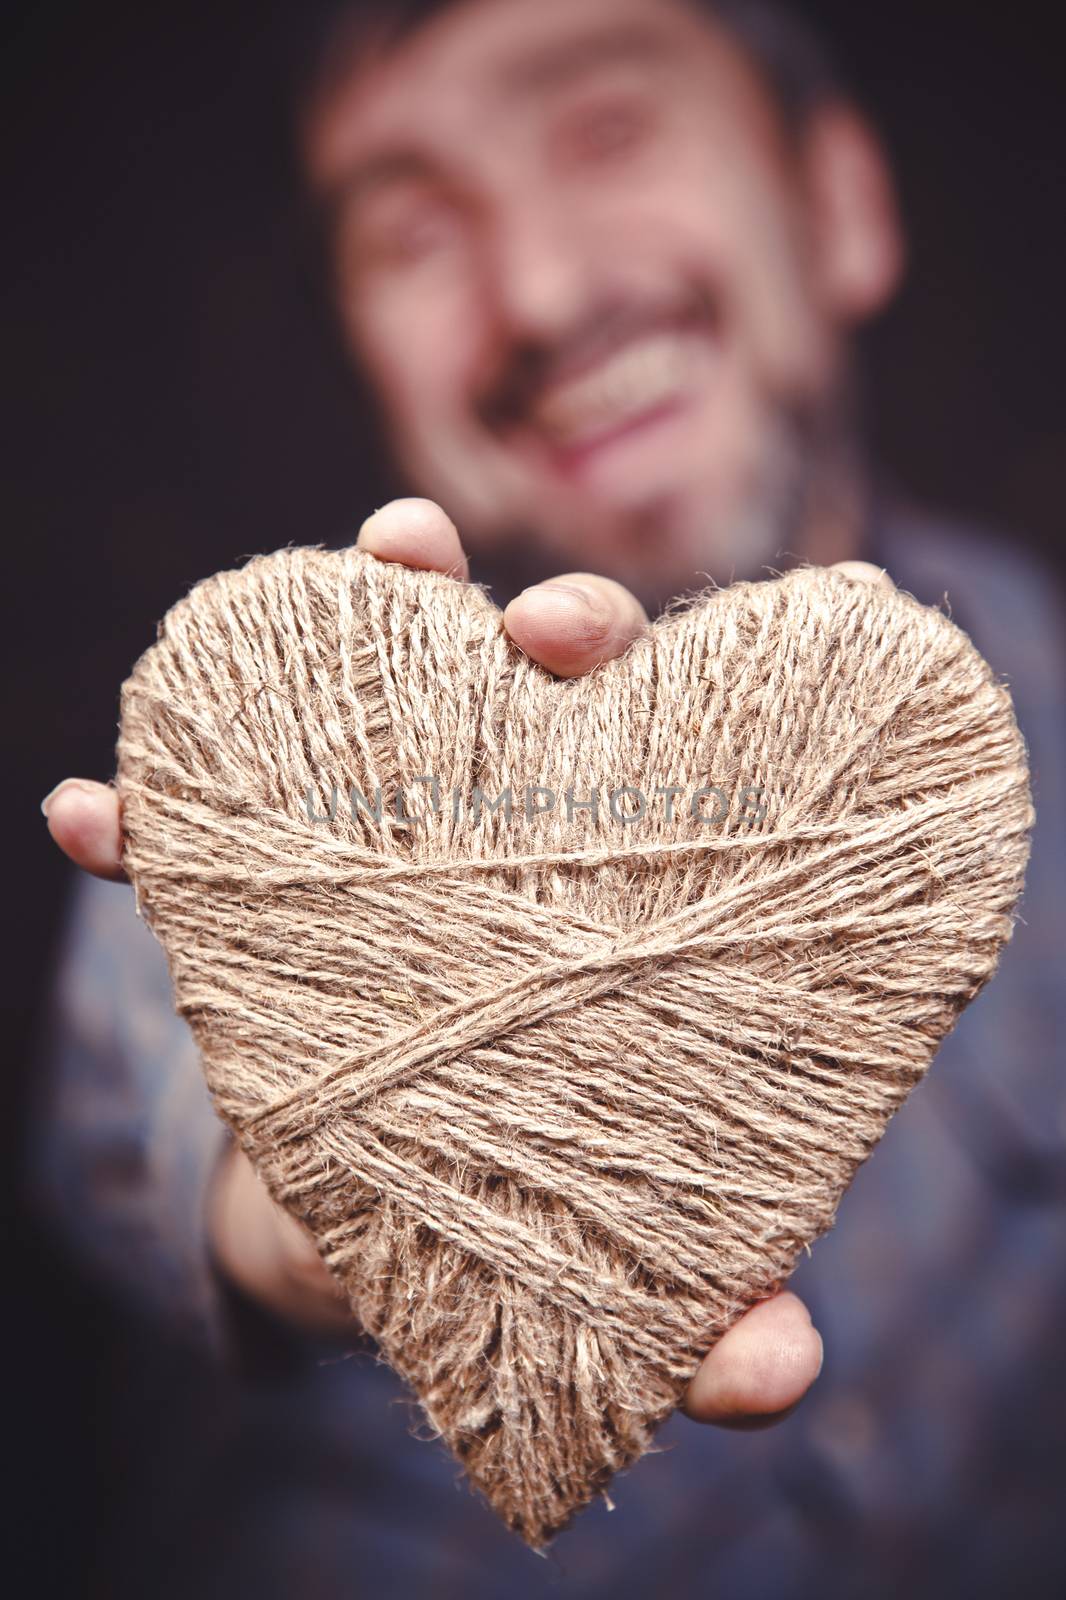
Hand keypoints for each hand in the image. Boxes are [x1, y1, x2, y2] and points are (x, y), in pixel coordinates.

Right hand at [43, 498, 891, 1419]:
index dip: (641, 677)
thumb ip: (694, 1316)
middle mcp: (493, 847)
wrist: (368, 1264)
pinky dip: (141, 822)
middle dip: (496, 611)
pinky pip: (188, 848)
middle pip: (506, 686)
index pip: (648, 750)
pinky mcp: (250, 917)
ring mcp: (367, 864)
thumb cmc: (518, 1227)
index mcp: (606, 894)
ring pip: (349, 712)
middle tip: (477, 601)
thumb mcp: (606, 1271)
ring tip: (298, 604)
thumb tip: (775, 1377)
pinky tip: (88, 819)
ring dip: (325, 637)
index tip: (586, 652)